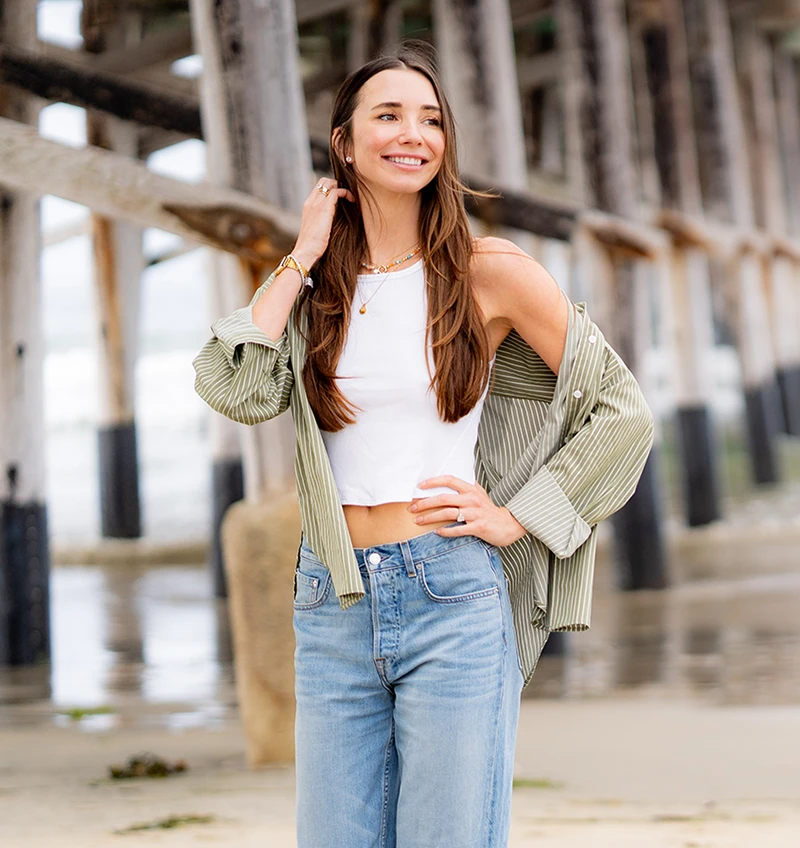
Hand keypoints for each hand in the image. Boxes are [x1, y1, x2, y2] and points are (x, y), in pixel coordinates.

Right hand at [292, 178, 354, 268]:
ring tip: (351, 197)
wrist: (305, 252)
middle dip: (337, 184)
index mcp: (308, 206)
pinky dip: (346, 193)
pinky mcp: (324, 209)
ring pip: (330, 183)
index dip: (331, 188)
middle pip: (324, 181)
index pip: (319, 187)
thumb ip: (323, 220)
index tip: (342, 197)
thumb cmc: (312, 246)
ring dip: (343, 188)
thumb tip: (335, 218)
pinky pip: (336, 192)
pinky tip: (352, 201)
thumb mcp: (317, 229)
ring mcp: (316, 204)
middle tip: (347, 195)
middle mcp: (310, 202)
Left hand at [408, 475, 526, 546]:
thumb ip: (466, 487)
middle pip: (444, 498)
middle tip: (412, 507)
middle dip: (425, 503)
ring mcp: (475, 513)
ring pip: (448, 513)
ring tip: (418, 520)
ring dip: (430, 517)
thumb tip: (448, 480)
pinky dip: (446, 531)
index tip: (419, 486)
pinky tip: (437, 532)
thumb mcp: (479, 494)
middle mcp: (472, 499)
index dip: (433, 482)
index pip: (449, 480)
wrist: (509, 525)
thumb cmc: (490, 510)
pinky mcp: (478, 527)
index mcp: (471, 489)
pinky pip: (458, 529)